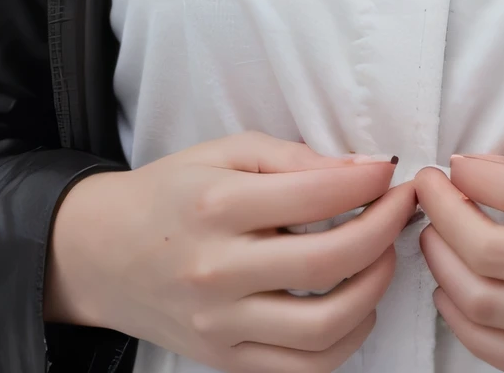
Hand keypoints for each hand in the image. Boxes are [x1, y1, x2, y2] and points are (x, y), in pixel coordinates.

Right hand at [46, 132, 415, 371]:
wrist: (101, 253)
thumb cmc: (171, 193)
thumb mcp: (225, 152)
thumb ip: (294, 158)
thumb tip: (364, 170)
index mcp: (217, 205)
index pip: (314, 194)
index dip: (368, 183)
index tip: (391, 173)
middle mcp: (218, 270)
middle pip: (327, 262)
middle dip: (384, 231)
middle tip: (402, 211)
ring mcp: (221, 324)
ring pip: (323, 327)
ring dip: (373, 290)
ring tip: (383, 258)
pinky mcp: (226, 360)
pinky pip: (302, 369)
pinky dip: (346, 342)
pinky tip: (357, 306)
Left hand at [415, 134, 503, 371]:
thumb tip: (488, 166)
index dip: (469, 174)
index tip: (451, 163)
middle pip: (492, 254)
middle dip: (442, 217)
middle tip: (428, 191)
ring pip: (490, 308)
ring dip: (442, 268)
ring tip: (434, 235)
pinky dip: (466, 326)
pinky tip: (453, 290)